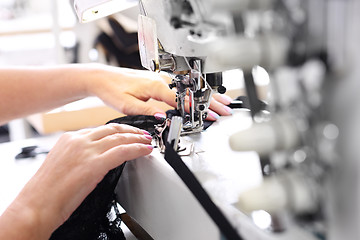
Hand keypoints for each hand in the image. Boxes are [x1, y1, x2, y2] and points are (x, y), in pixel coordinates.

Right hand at [0, 123, 152, 238]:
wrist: (36, 207)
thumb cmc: (47, 192)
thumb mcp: (62, 164)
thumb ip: (79, 156)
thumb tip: (96, 157)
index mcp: (69, 139)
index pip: (100, 129)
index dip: (118, 131)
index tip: (127, 133)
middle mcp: (78, 140)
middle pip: (112, 129)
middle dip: (131, 131)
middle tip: (142, 135)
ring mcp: (86, 151)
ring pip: (120, 138)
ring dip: (137, 139)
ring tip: (147, 142)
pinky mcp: (94, 164)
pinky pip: (123, 151)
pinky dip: (137, 149)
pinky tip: (145, 150)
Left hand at [86, 65, 232, 120]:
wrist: (103, 77)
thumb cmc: (113, 89)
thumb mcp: (127, 104)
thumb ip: (147, 111)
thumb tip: (164, 117)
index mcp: (155, 86)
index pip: (182, 100)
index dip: (198, 109)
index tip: (211, 116)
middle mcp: (162, 79)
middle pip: (192, 91)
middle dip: (211, 101)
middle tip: (225, 110)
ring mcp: (162, 78)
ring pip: (190, 88)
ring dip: (207, 95)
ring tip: (222, 102)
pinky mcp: (160, 80)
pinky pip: (184, 86)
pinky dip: (197, 92)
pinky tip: (204, 95)